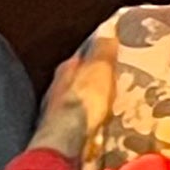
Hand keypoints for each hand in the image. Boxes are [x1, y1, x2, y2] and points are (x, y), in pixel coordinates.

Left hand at [29, 34, 113, 169]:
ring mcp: (56, 111)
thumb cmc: (83, 101)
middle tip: (114, 84)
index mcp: (66, 69)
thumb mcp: (99, 70)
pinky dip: (88, 121)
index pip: (82, 57)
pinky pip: (78, 121)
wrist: (66, 139)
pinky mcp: (61, 131)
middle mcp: (56, 87)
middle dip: (92, 81)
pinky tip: (98, 126)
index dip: (96, 56)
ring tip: (110, 106)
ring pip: (76, 101)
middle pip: (77, 80)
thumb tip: (108, 29)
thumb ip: (103, 51)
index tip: (111, 57)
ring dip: (89, 103)